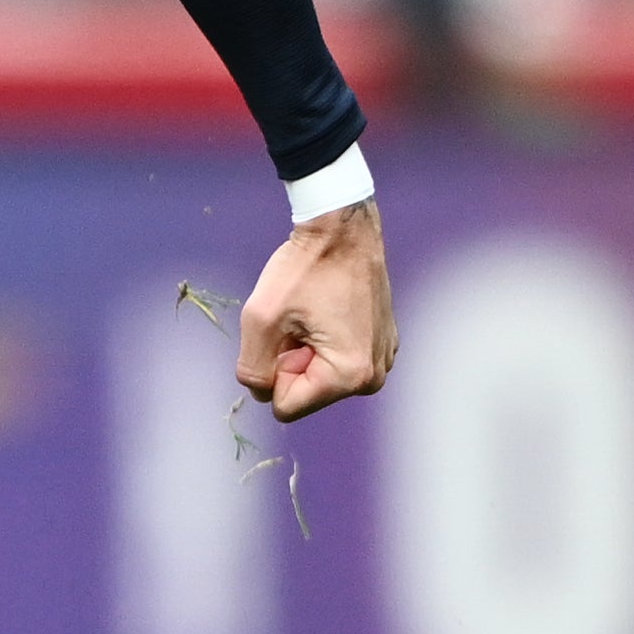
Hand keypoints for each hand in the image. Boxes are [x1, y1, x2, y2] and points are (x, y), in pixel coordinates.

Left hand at [238, 203, 393, 420]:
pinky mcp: (382, 343)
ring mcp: (382, 359)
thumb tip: (260, 391)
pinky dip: (324, 340)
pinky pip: (337, 358)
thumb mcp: (260, 318)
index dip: (272, 371)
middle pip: (305, 392)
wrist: (342, 227)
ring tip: (312, 313)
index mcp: (349, 376)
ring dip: (306, 350)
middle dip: (290, 361)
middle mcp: (374, 376)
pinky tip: (328, 309)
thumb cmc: (304, 267)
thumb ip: (251, 368)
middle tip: (298, 320)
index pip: (285, 406)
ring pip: (319, 375)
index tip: (285, 333)